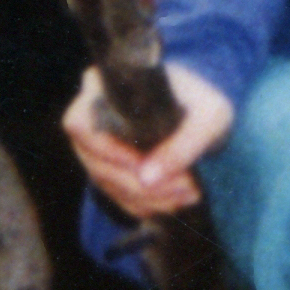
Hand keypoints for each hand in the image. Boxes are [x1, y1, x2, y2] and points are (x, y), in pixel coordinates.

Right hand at [63, 61, 234, 217]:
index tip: (144, 164)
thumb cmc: (206, 104)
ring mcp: (97, 146)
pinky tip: (178, 199)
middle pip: (96, 161)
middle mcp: (93, 115)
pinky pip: (118, 197)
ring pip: (108, 184)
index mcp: (106, 86)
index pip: (80, 123)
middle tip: (186, 185)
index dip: (107, 150)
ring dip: (150, 196)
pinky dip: (149, 204)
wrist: (206, 115)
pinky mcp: (110, 170)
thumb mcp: (209, 116)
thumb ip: (183, 144)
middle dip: (141, 180)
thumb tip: (147, 179)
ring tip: (189, 192)